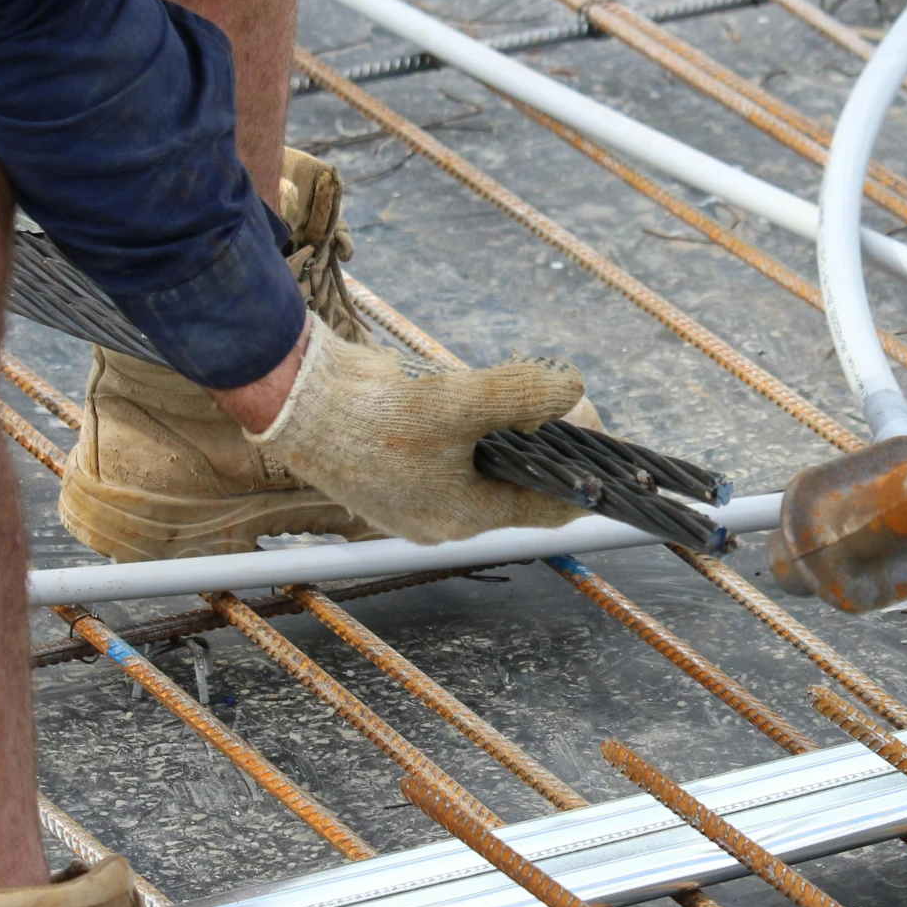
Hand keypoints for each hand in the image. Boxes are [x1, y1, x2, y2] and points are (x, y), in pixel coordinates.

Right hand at [237, 313, 588, 543]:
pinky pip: (460, 448)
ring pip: (491, 464)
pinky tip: (492, 395)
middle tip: (576, 407)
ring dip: (518, 434)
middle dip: (553, 449)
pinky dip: (483, 425)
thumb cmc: (371, 417)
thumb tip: (571, 390)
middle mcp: (445, 511)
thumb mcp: (455, 404)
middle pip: (520, 486)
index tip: (610, 453)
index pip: (545, 510)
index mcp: (462, 516)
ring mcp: (424, 486)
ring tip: (543, 397)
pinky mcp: (405, 459)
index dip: (582, 481)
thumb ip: (519, 397)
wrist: (296, 400)